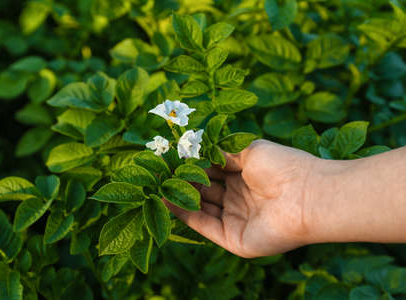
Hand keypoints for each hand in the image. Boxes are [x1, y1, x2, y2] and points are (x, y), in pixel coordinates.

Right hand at [164, 139, 318, 257]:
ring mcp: (236, 220)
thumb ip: (221, 151)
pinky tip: (167, 200)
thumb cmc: (283, 166)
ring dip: (180, 197)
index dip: (192, 165)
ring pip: (201, 208)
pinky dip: (185, 214)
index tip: (171, 157)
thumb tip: (197, 148)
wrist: (308, 195)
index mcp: (245, 177)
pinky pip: (204, 225)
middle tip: (159, 172)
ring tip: (157, 184)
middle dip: (183, 181)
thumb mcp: (248, 150)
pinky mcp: (234, 239)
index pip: (212, 172)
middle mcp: (239, 199)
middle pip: (204, 190)